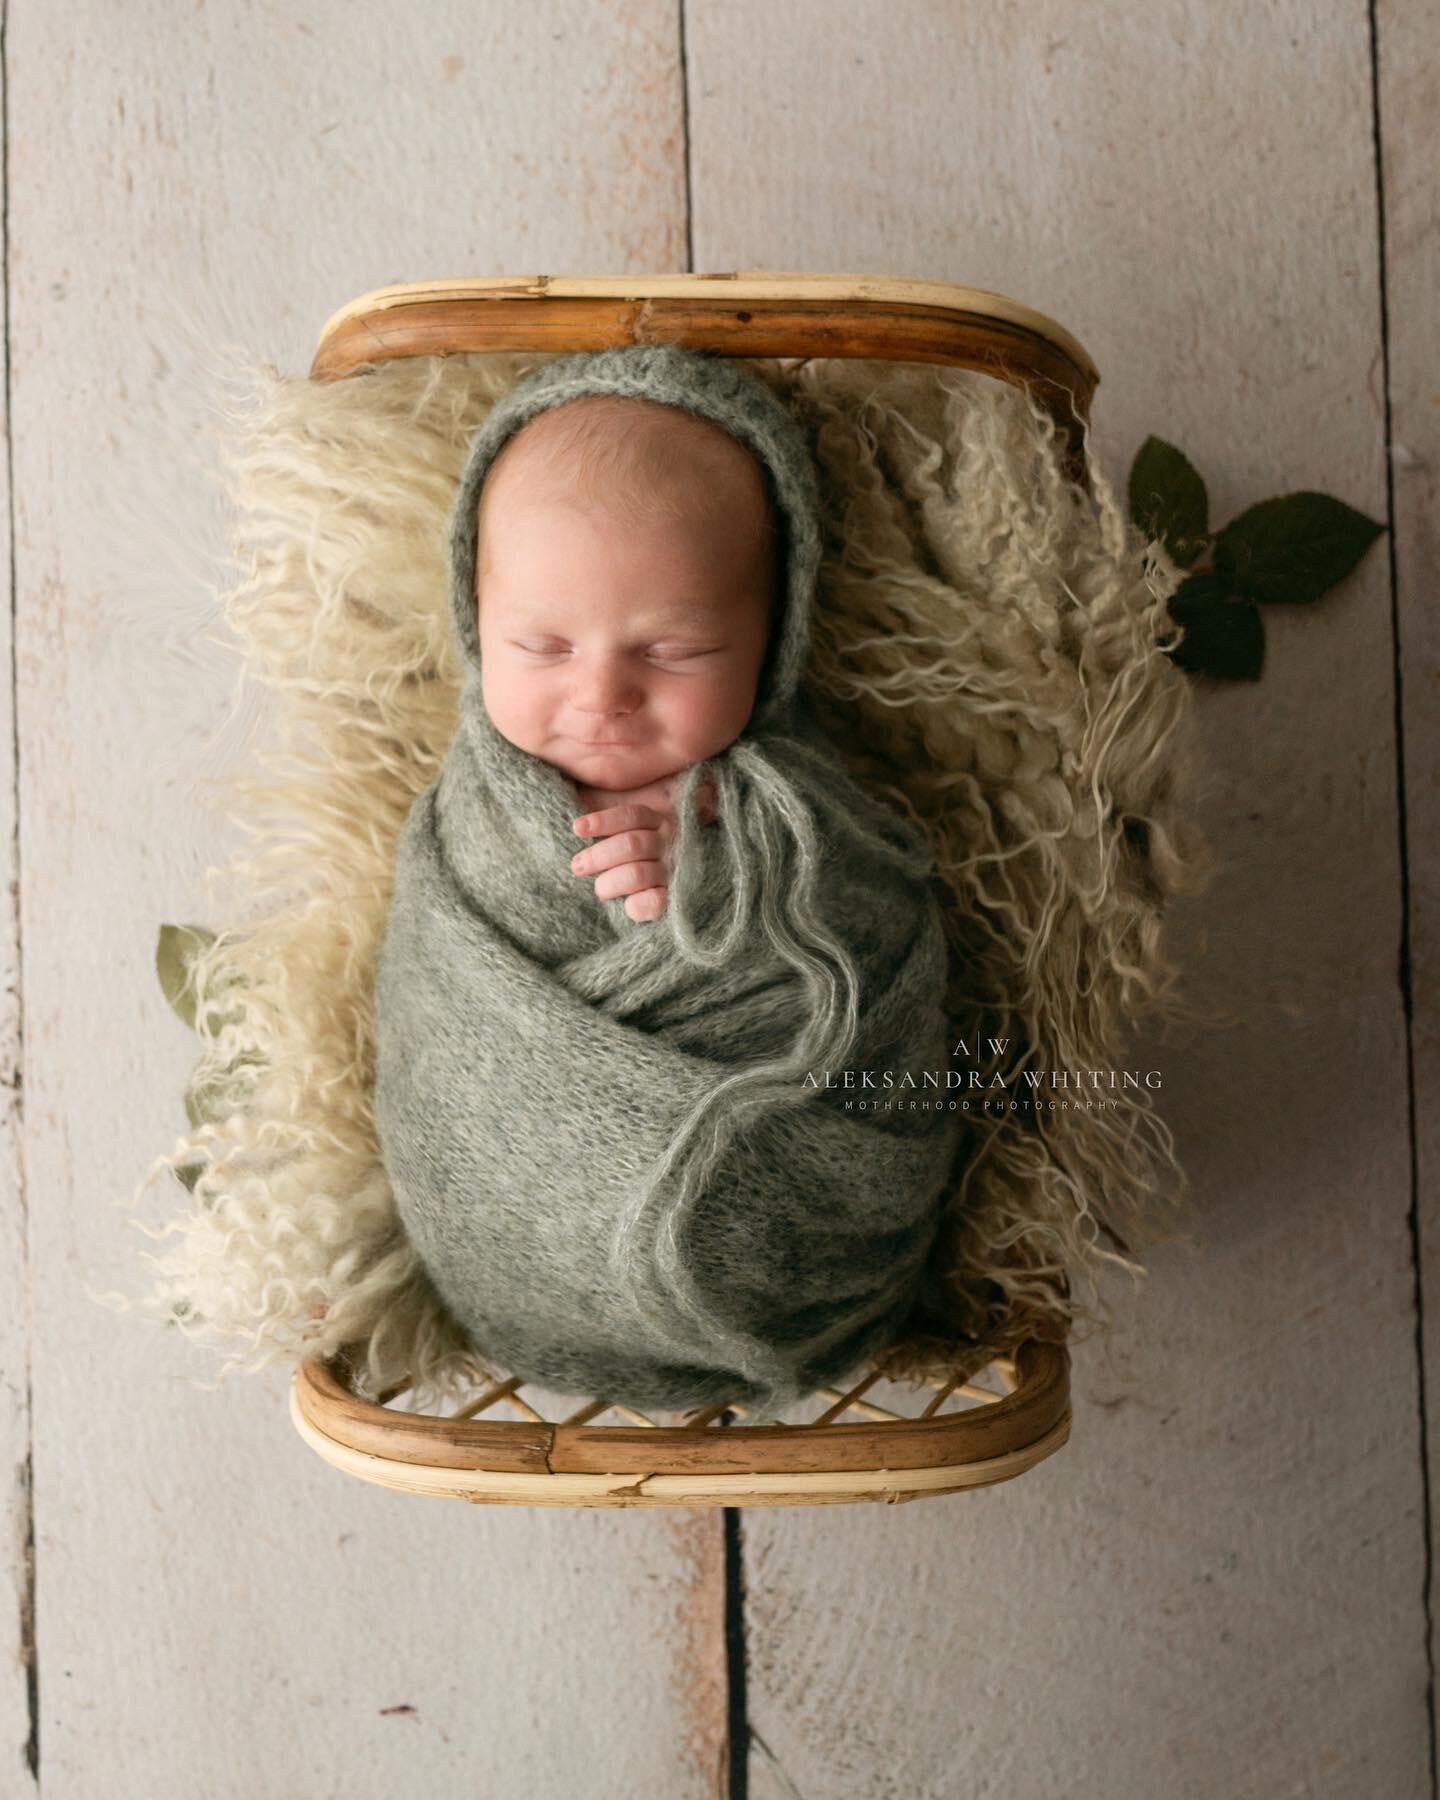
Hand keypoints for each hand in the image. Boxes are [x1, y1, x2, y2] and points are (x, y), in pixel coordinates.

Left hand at [570, 772, 717, 922]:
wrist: (663, 889)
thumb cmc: (627, 854)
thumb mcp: (620, 829)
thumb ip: (605, 813)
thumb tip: (576, 820)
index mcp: (657, 822)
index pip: (632, 816)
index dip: (603, 821)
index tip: (577, 828)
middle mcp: (669, 844)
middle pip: (631, 844)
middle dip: (598, 856)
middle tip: (577, 866)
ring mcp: (672, 871)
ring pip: (637, 874)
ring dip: (610, 882)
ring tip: (598, 889)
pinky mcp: (674, 899)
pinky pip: (654, 902)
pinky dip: (637, 906)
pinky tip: (625, 906)